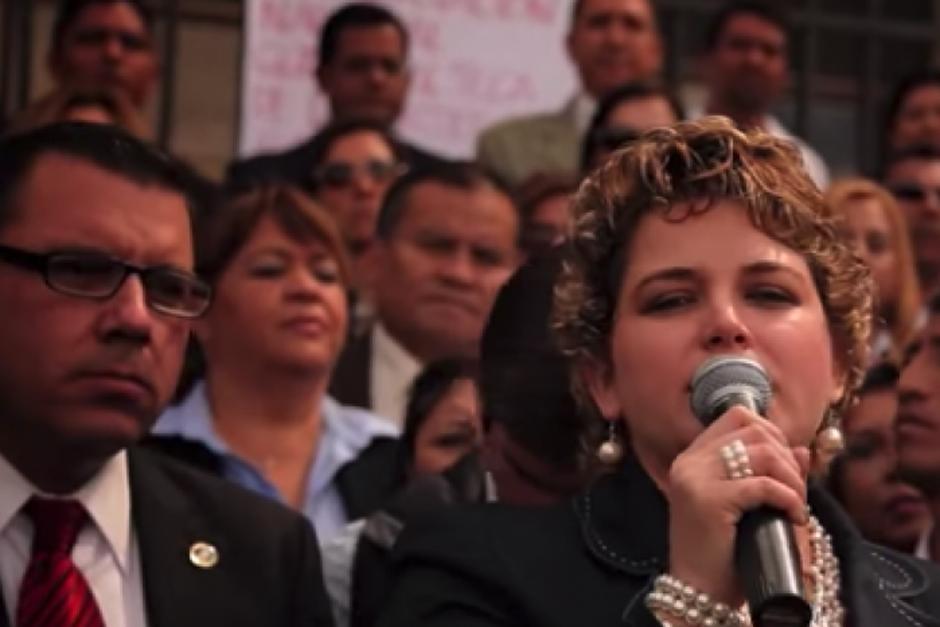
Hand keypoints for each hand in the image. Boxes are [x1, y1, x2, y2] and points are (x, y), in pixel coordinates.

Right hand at [664, 406, 810, 605]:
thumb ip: (768, 473)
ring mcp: (696, 479)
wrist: (699, 591)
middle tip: (796, 489)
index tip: (785, 464)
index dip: (771, 432)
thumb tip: (802, 449)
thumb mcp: (745, 506)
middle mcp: (690, 462)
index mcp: (692, 458)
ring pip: (762, 453)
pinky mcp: (709, 500)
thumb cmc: (723, 551)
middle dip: (787, 456)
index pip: (737, 416)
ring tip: (797, 505)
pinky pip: (764, 485)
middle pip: (754, 430)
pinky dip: (789, 499)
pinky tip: (794, 517)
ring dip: (792, 479)